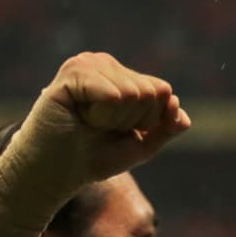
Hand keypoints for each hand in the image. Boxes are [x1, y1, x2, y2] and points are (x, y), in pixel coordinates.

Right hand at [4, 52, 190, 201]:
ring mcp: (87, 64)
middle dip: (131, 121)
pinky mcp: (72, 73)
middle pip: (150, 93)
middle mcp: (105, 63)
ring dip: (113, 120)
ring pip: (132, 93)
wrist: (56, 173)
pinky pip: (112, 95)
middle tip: (99, 128)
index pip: (162, 91)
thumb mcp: (141, 145)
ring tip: (88, 123)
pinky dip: (101, 115)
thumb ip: (165, 127)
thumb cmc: (94, 157)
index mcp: (122, 75)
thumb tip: (179, 108)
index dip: (147, 121)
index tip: (118, 130)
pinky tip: (79, 116)